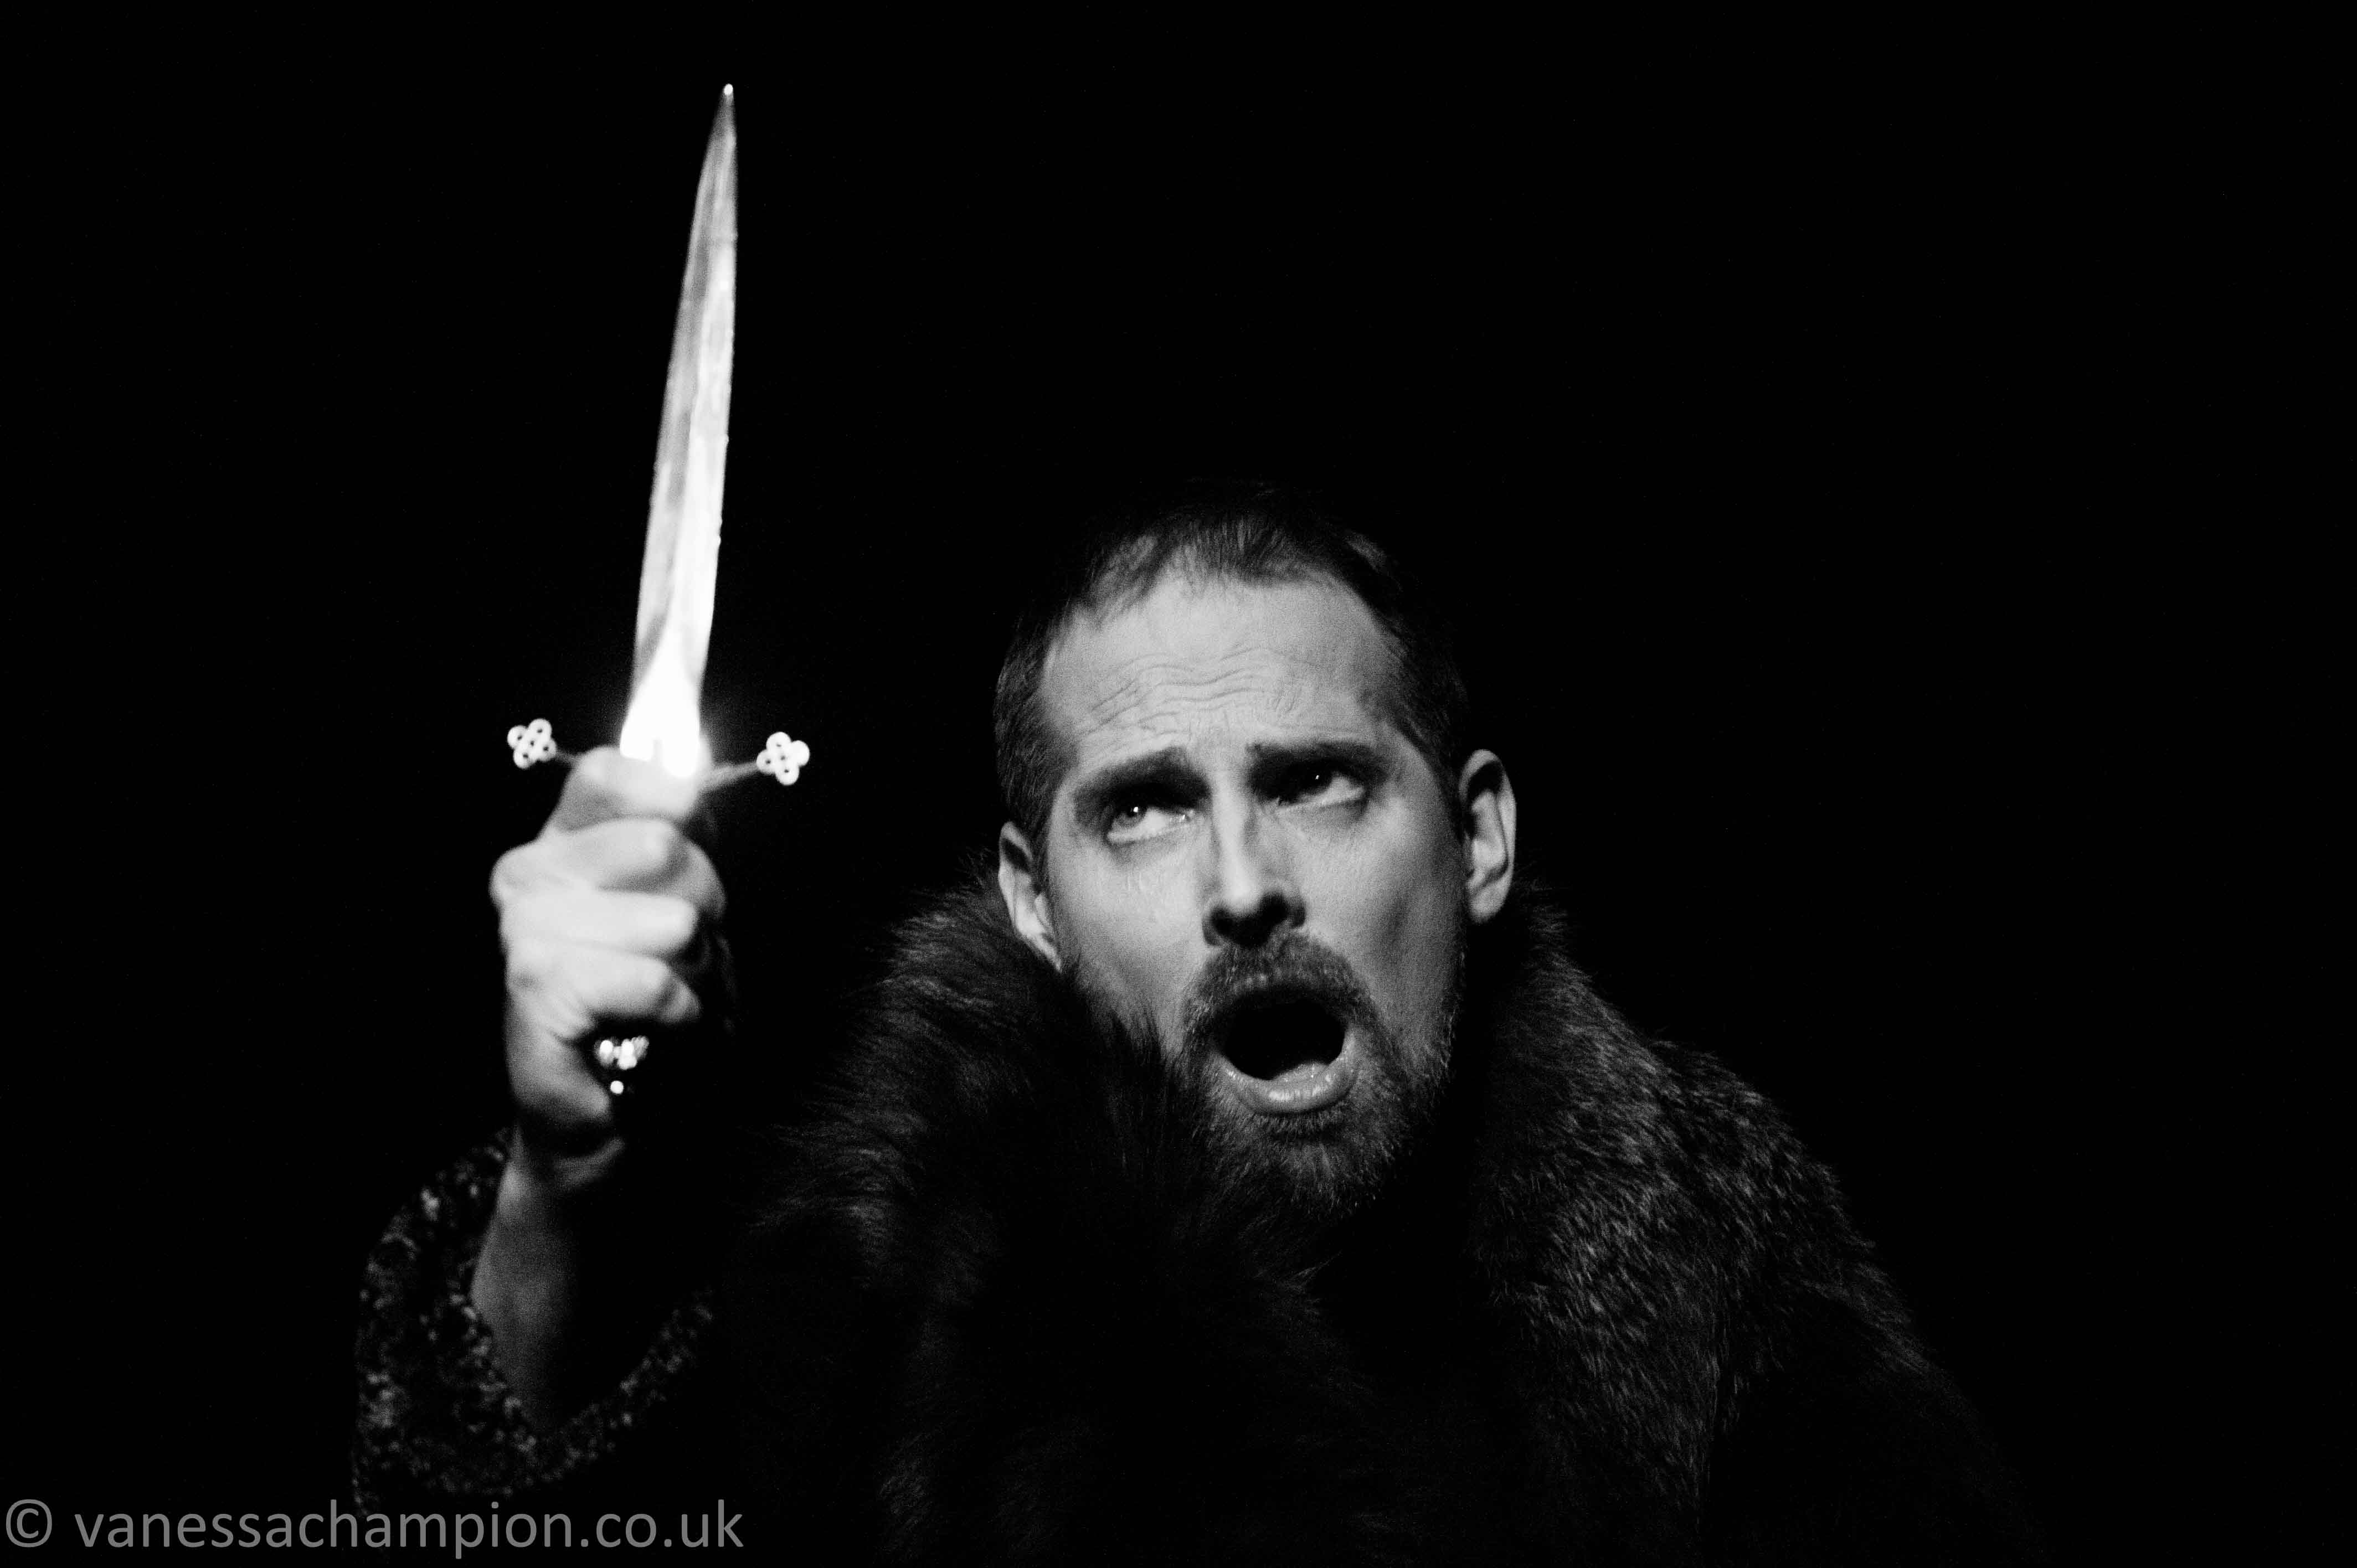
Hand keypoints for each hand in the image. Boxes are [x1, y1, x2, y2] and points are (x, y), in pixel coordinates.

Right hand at [491, 748, 725, 1189]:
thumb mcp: (684, 903)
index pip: (613, 773)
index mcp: (558, 843)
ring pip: (673, 922)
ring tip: (667, 1006)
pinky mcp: (537, 990)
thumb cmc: (657, 1008)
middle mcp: (526, 877)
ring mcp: (524, 932)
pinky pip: (655, 982)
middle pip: (665, 846)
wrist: (622, 1120)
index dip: (678, 809)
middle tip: (679, 960)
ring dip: (698, 975)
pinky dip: (681, 1018)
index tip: (688, 862)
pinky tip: (653, 1036)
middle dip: (704, 910)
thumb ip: (682, 833)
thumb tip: (690, 776)